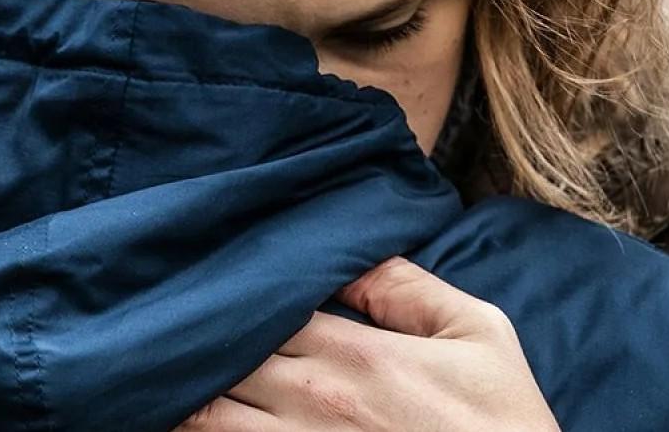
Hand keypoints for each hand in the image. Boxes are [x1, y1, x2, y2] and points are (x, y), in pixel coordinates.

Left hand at [178, 257, 559, 430]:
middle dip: (199, 335)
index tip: (224, 275)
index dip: (239, 289)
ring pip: (203, 417)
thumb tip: (357, 254)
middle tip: (179, 315)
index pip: (264, 305)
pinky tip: (188, 416)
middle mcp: (311, 404)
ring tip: (167, 369)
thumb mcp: (480, 334)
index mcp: (354, 355)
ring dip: (185, 392)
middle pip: (221, 357)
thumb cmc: (500, 422)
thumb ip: (412, 289)